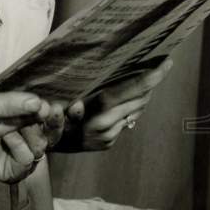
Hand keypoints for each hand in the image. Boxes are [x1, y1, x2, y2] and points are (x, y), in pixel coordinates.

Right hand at [55, 58, 173, 151]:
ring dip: (142, 96)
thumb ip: (69, 107)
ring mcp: (109, 136)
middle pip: (139, 100)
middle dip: (151, 84)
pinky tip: (127, 99)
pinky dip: (130, 109)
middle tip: (160, 64)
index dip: (151, 78)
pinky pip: (126, 121)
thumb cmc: (48, 117)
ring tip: (147, 78)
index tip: (166, 63)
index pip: (131, 91)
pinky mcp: (108, 143)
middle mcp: (107, 125)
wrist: (43, 147)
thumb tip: (78, 104)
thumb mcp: (55, 107)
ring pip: (135, 111)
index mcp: (97, 112)